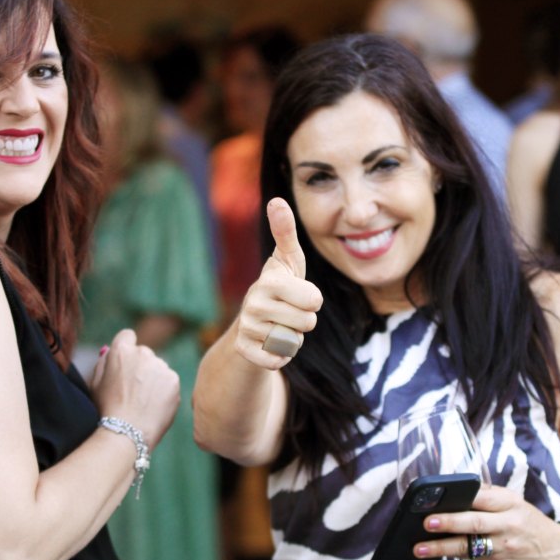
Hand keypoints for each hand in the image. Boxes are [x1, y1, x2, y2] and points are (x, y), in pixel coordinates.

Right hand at [90, 328, 180, 448]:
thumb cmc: (106, 409)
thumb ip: (104, 362)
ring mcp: (160, 366)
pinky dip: (163, 390)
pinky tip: (153, 405)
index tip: (125, 361)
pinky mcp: (173, 379)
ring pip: (157, 367)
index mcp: (121, 350)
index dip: (125, 347)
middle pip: (143, 352)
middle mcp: (143, 353)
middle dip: (140, 365)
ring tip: (142, 401)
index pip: (127, 335)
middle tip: (133, 388)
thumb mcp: (95, 382)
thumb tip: (111, 350)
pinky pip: (168, 380)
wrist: (127, 432)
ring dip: (152, 378)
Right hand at [233, 198, 323, 369]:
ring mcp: (247, 329)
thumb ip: (285, 231)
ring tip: (278, 325)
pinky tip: (270, 344)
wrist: (250, 323)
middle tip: (288, 312)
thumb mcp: (286, 260)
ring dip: (293, 338)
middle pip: (308, 323)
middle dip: (304, 321)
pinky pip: (279, 360)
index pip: (314, 300)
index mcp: (269, 281)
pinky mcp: (245, 351)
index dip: (311, 300)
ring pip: (295, 343)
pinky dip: (281, 356)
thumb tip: (277, 199)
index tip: (296, 294)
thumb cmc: (278, 287)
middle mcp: (253, 304)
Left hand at [413, 485, 559, 559]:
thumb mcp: (514, 502)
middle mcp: (507, 524)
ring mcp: (502, 546)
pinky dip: (452, 555)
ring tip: (420, 548)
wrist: (554, 551)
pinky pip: (471, 558)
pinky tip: (435, 553)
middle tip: (426, 522)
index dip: (461, 499)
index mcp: (510, 503)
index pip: (484, 498)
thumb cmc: (527, 521)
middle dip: (449, 522)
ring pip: (469, 546)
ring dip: (442, 547)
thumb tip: (455, 494)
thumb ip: (488, 498)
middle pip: (475, 523)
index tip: (439, 499)